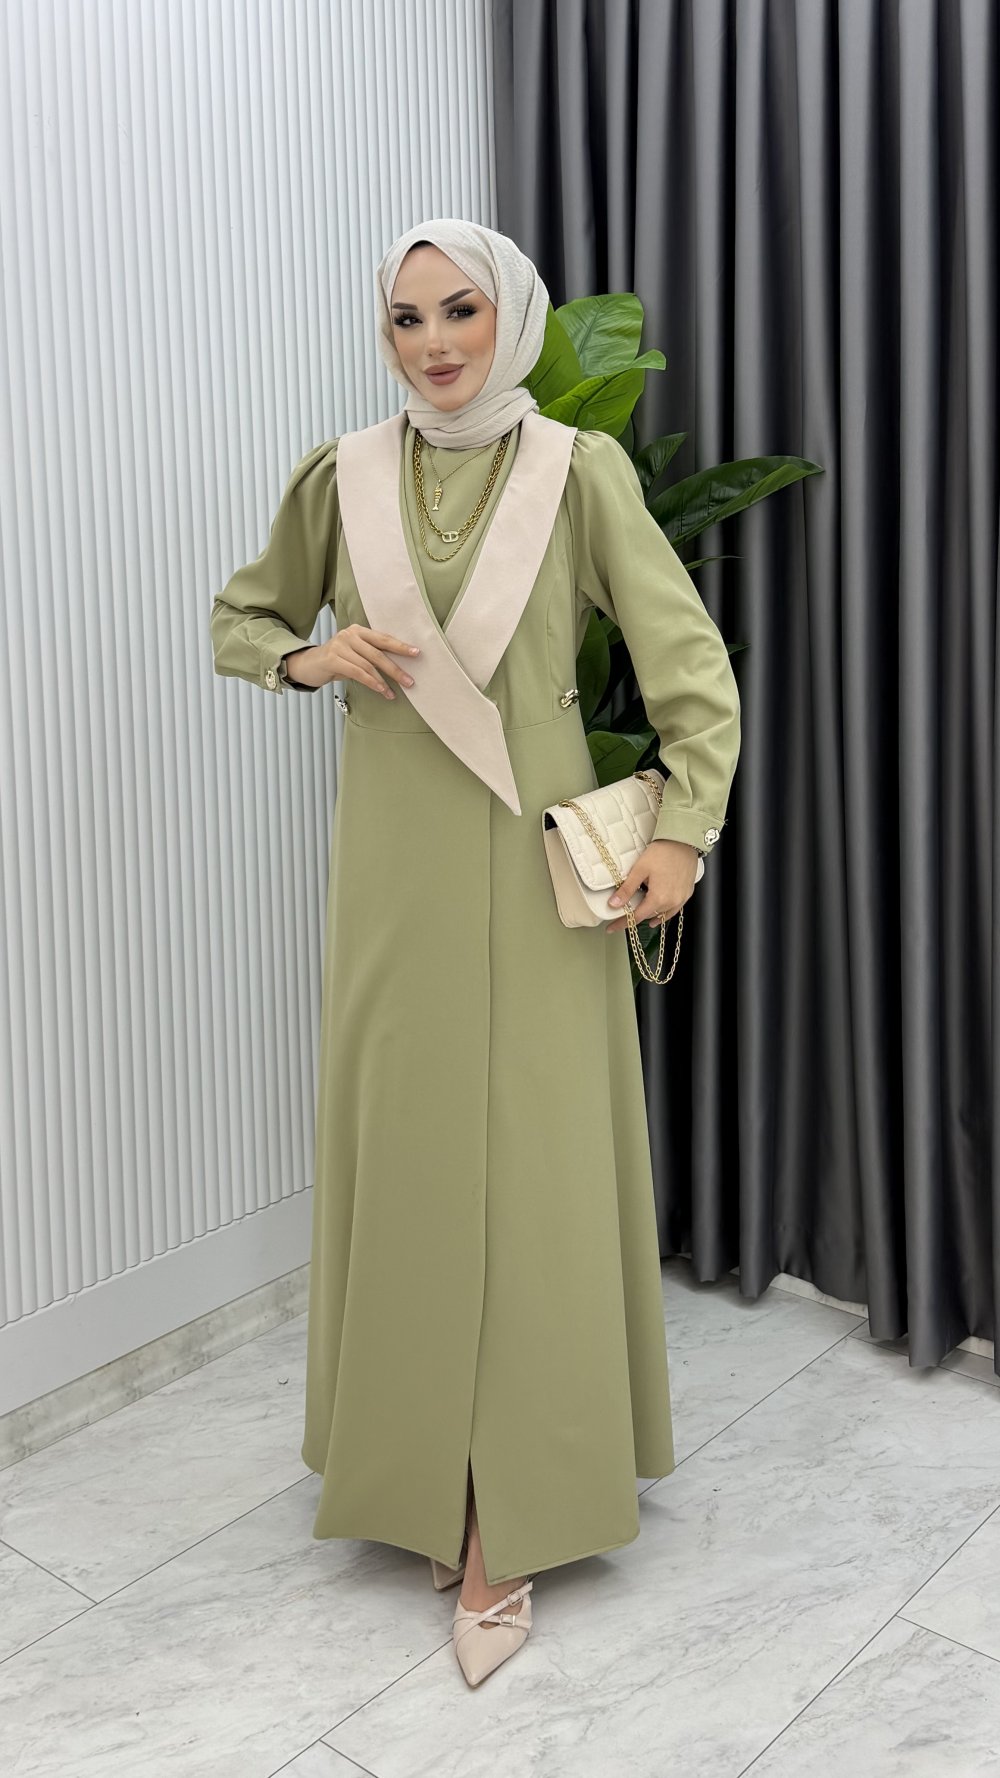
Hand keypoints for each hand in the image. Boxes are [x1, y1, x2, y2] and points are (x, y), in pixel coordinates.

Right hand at [286, 624, 420, 696]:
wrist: (308, 664)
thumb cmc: (336, 661)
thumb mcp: (355, 654)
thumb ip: (371, 655)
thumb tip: (398, 667)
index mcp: (359, 630)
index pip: (384, 638)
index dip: (401, 646)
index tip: (417, 653)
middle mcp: (350, 635)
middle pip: (378, 653)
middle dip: (396, 669)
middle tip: (410, 681)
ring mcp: (340, 645)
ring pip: (368, 665)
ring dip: (383, 681)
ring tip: (393, 692)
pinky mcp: (332, 659)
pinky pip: (357, 672)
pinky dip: (371, 683)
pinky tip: (381, 690)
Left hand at [605, 838, 700, 934]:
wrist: (683, 841)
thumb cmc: (663, 852)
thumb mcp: (640, 869)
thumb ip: (627, 889)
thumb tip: (614, 903)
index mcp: (658, 897)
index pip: (636, 917)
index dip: (622, 923)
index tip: (612, 928)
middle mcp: (671, 901)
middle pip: (648, 916)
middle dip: (635, 917)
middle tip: (622, 917)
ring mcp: (681, 898)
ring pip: (661, 914)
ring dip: (649, 915)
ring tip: (637, 916)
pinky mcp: (687, 893)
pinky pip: (673, 910)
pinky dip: (664, 914)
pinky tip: (658, 915)